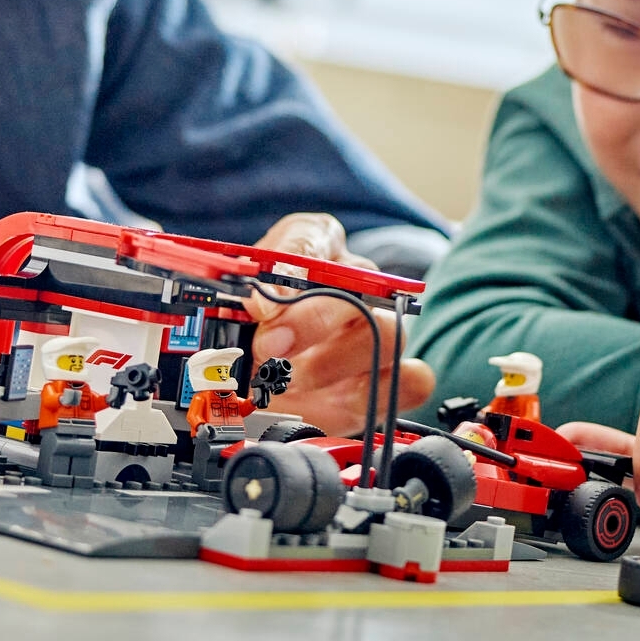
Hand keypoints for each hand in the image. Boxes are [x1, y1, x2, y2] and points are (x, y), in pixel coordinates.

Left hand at [246, 212, 433, 433]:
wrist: (256, 388)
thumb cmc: (244, 337)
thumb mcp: (227, 311)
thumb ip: (234, 298)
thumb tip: (256, 303)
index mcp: (311, 250)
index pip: (310, 237)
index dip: (288, 265)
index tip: (259, 303)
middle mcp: (353, 283)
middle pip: (358, 285)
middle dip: (310, 320)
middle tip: (268, 349)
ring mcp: (376, 331)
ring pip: (388, 332)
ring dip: (332, 363)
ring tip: (285, 384)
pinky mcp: (389, 380)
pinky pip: (412, 380)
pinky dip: (373, 395)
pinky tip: (325, 403)